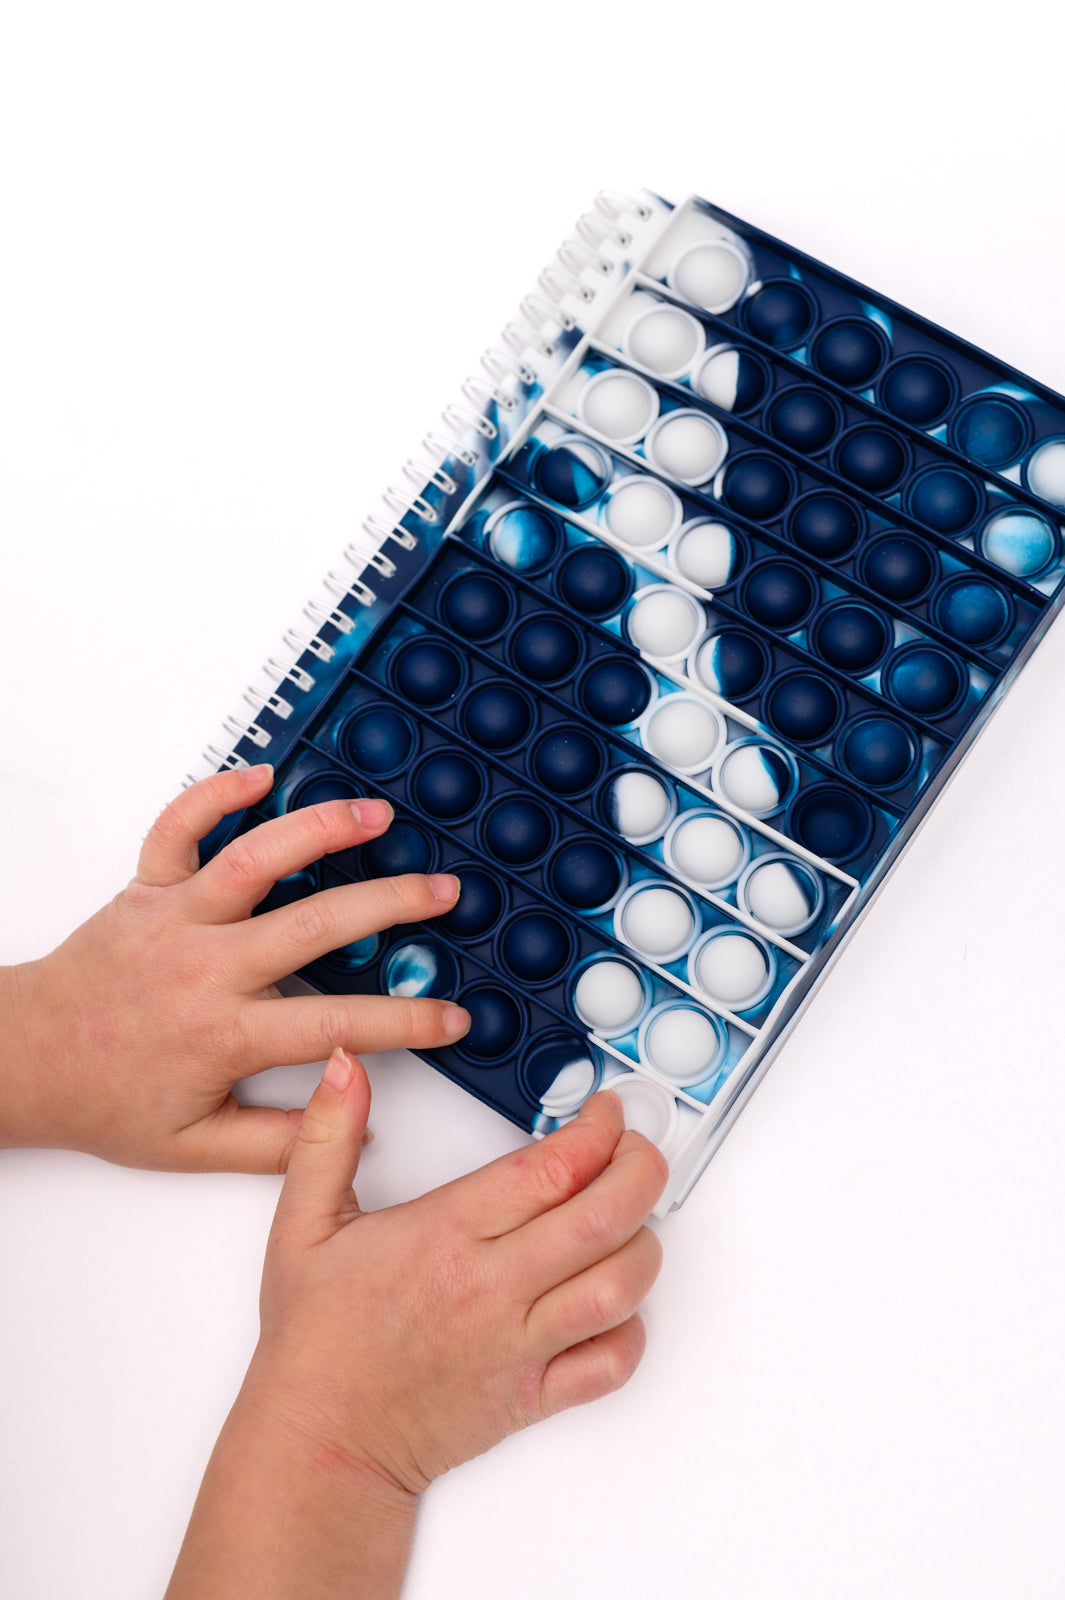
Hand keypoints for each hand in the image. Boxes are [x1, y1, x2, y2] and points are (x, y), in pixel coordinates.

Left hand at [0, 766, 468, 1171]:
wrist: (25, 1059)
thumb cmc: (105, 1099)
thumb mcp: (192, 1147)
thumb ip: (278, 1142)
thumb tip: (352, 1125)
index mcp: (225, 1034)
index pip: (338, 1025)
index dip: (406, 1022)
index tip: (452, 1016)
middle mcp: (206, 968)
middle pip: (314, 925)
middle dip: (391, 904)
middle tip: (442, 891)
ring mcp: (176, 918)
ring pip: (254, 860)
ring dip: (320, 829)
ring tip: (375, 814)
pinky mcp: (145, 888)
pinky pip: (178, 828)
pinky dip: (216, 793)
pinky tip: (262, 775)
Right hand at [166, 1060, 666, 1598]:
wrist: (318, 1443)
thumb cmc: (315, 1339)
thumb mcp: (303, 1221)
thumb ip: (327, 1134)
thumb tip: (344, 1065)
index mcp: (445, 1234)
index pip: (552, 1167)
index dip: (597, 1129)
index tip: (604, 1112)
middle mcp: (492, 1287)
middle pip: (604, 1216)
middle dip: (640, 1169)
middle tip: (637, 1149)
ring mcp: (519, 1345)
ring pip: (620, 1287)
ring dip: (644, 1244)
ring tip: (632, 1219)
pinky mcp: (532, 1397)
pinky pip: (611, 1365)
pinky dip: (632, 1330)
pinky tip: (617, 1303)